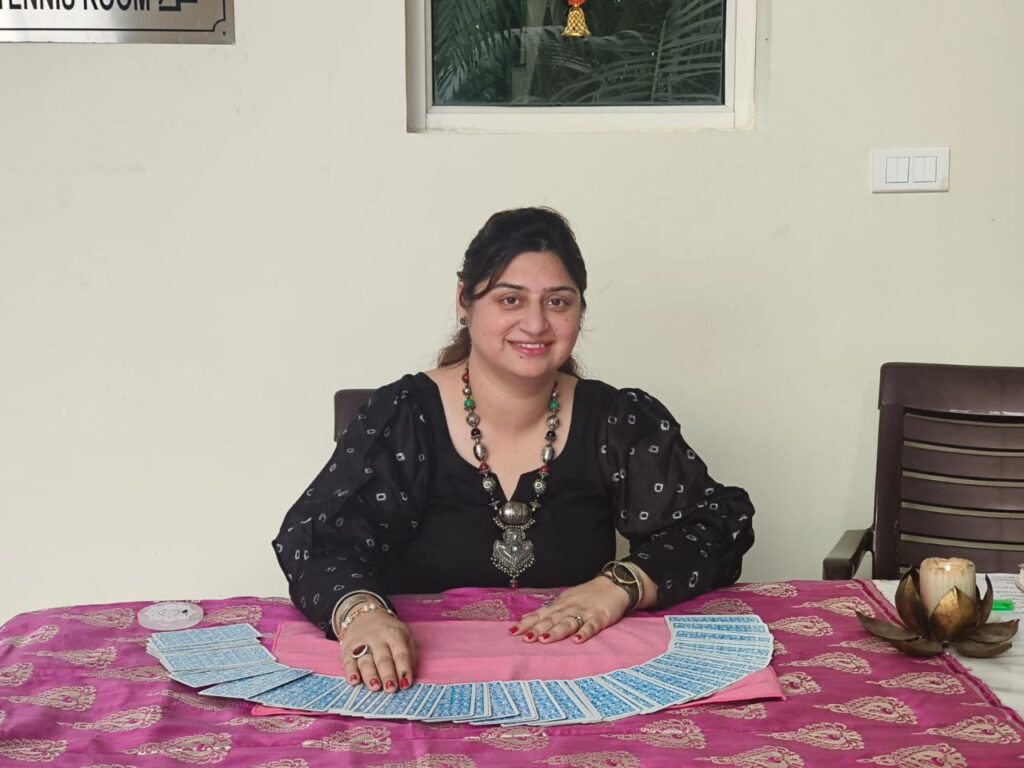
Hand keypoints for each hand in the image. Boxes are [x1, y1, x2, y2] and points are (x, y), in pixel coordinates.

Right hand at [339, 609, 417, 692]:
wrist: (364, 614)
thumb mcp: (405, 634)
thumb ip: (410, 653)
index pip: (401, 654)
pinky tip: (354, 681)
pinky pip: (348, 661)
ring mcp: (361, 643)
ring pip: (366, 661)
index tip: (406, 684)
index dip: (404, 669)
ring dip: (370, 675)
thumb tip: (411, 674)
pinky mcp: (347, 648)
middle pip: (383, 659)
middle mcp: (378, 638)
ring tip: (375, 686)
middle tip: (391, 688)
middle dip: (387, 675)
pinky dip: (351, 672)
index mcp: (395, 635)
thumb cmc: (389, 631)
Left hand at [510, 576, 630, 644]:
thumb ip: (548, 611)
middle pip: (551, 619)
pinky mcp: (600, 617)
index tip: (512, 631)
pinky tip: (578, 641)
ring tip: (544, 640)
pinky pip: (591, 626)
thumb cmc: (587, 595)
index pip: (540, 614)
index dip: (527, 623)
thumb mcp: (565, 600)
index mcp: (560, 605)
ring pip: (568, 622)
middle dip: (537, 629)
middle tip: (525, 638)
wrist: (613, 585)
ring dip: (556, 631)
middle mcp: (569, 608)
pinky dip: (584, 633)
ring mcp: (584, 612)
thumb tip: (526, 618)